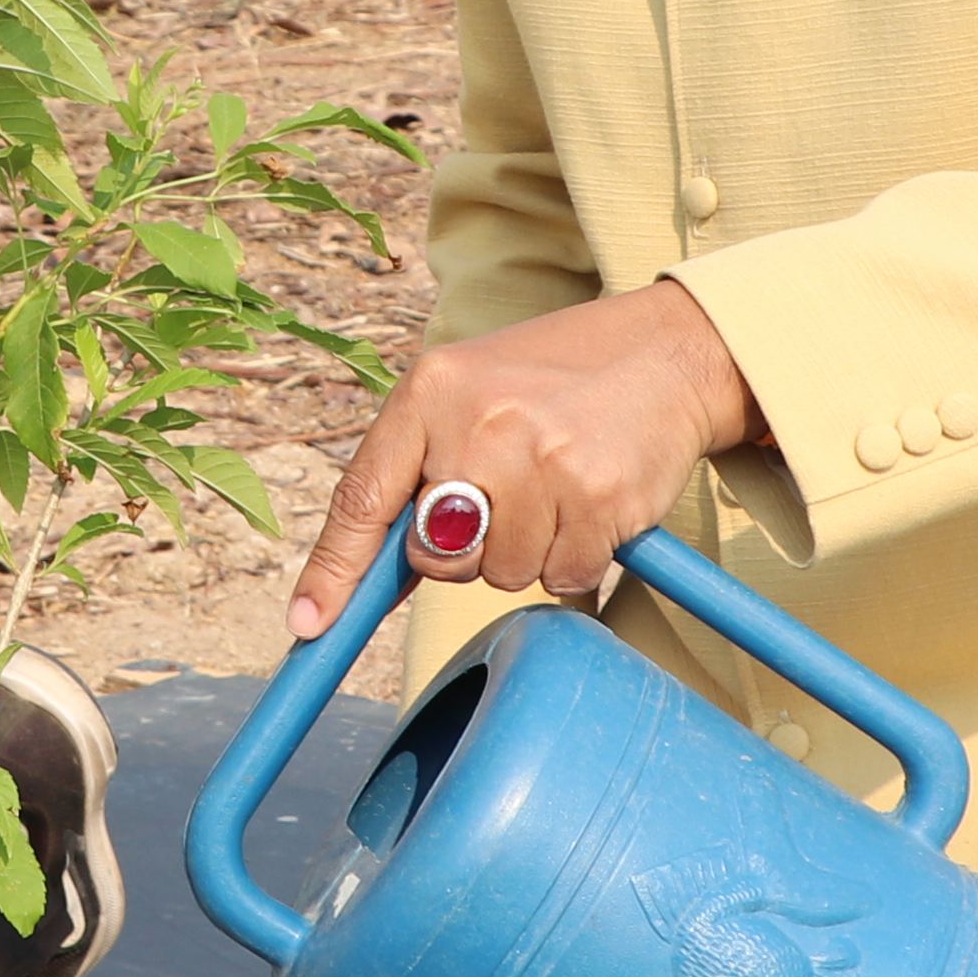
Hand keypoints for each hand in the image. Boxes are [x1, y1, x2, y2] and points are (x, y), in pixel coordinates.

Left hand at [288, 278, 765, 639]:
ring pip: (501, 573)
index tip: (310, 623)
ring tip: (556, 486)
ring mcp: (541, 460)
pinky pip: (561, 575)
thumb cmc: (553, 381)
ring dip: (527, 550)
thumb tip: (370, 572)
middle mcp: (479, 422)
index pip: (362, 498)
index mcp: (431, 391)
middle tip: (504, 500)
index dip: (333, 571)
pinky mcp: (598, 498)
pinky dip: (576, 555)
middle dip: (462, 552)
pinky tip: (591, 500)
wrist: (667, 352)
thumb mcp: (468, 393)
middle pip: (435, 555)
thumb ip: (417, 465)